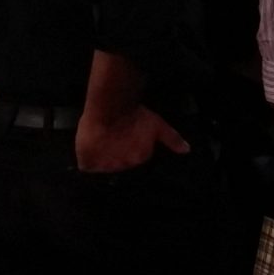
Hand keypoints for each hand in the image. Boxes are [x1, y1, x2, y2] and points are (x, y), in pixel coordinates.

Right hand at [75, 105, 189, 173]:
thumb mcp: (158, 125)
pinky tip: (89, 150)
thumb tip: (187, 150)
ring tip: (101, 142)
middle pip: (119, 164)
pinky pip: (87, 167)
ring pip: (104, 166)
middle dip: (116, 154)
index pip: (134, 160)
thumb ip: (173, 139)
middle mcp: (124, 166)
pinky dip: (87, 161)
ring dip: (102, 158)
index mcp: (141, 158)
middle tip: (112, 140)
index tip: (125, 139)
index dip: (129, 149)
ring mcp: (106, 166)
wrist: (110, 107)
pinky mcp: (89, 163)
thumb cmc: (135, 114)